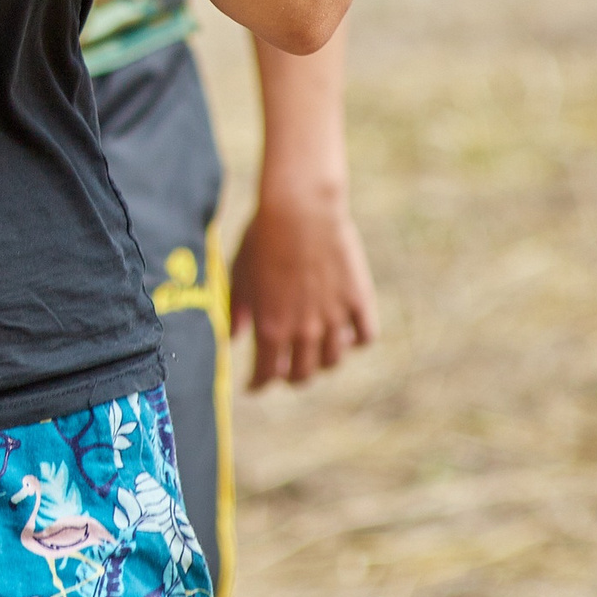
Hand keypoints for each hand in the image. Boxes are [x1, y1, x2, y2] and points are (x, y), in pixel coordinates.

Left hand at [232, 179, 377, 388]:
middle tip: (284, 371)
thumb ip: (236, 312)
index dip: (259, 384)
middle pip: (302, 374)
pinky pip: (364, 337)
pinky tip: (344, 334)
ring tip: (313, 353)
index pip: (267, 374)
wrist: (300, 210)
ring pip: (333, 361)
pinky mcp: (359, 301)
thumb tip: (232, 339)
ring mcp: (335, 317)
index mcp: (271, 327)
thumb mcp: (238, 276)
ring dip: (321, 363)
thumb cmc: (261, 239)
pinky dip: (354, 341)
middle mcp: (304, 330)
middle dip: (290, 377)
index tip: (255, 386)